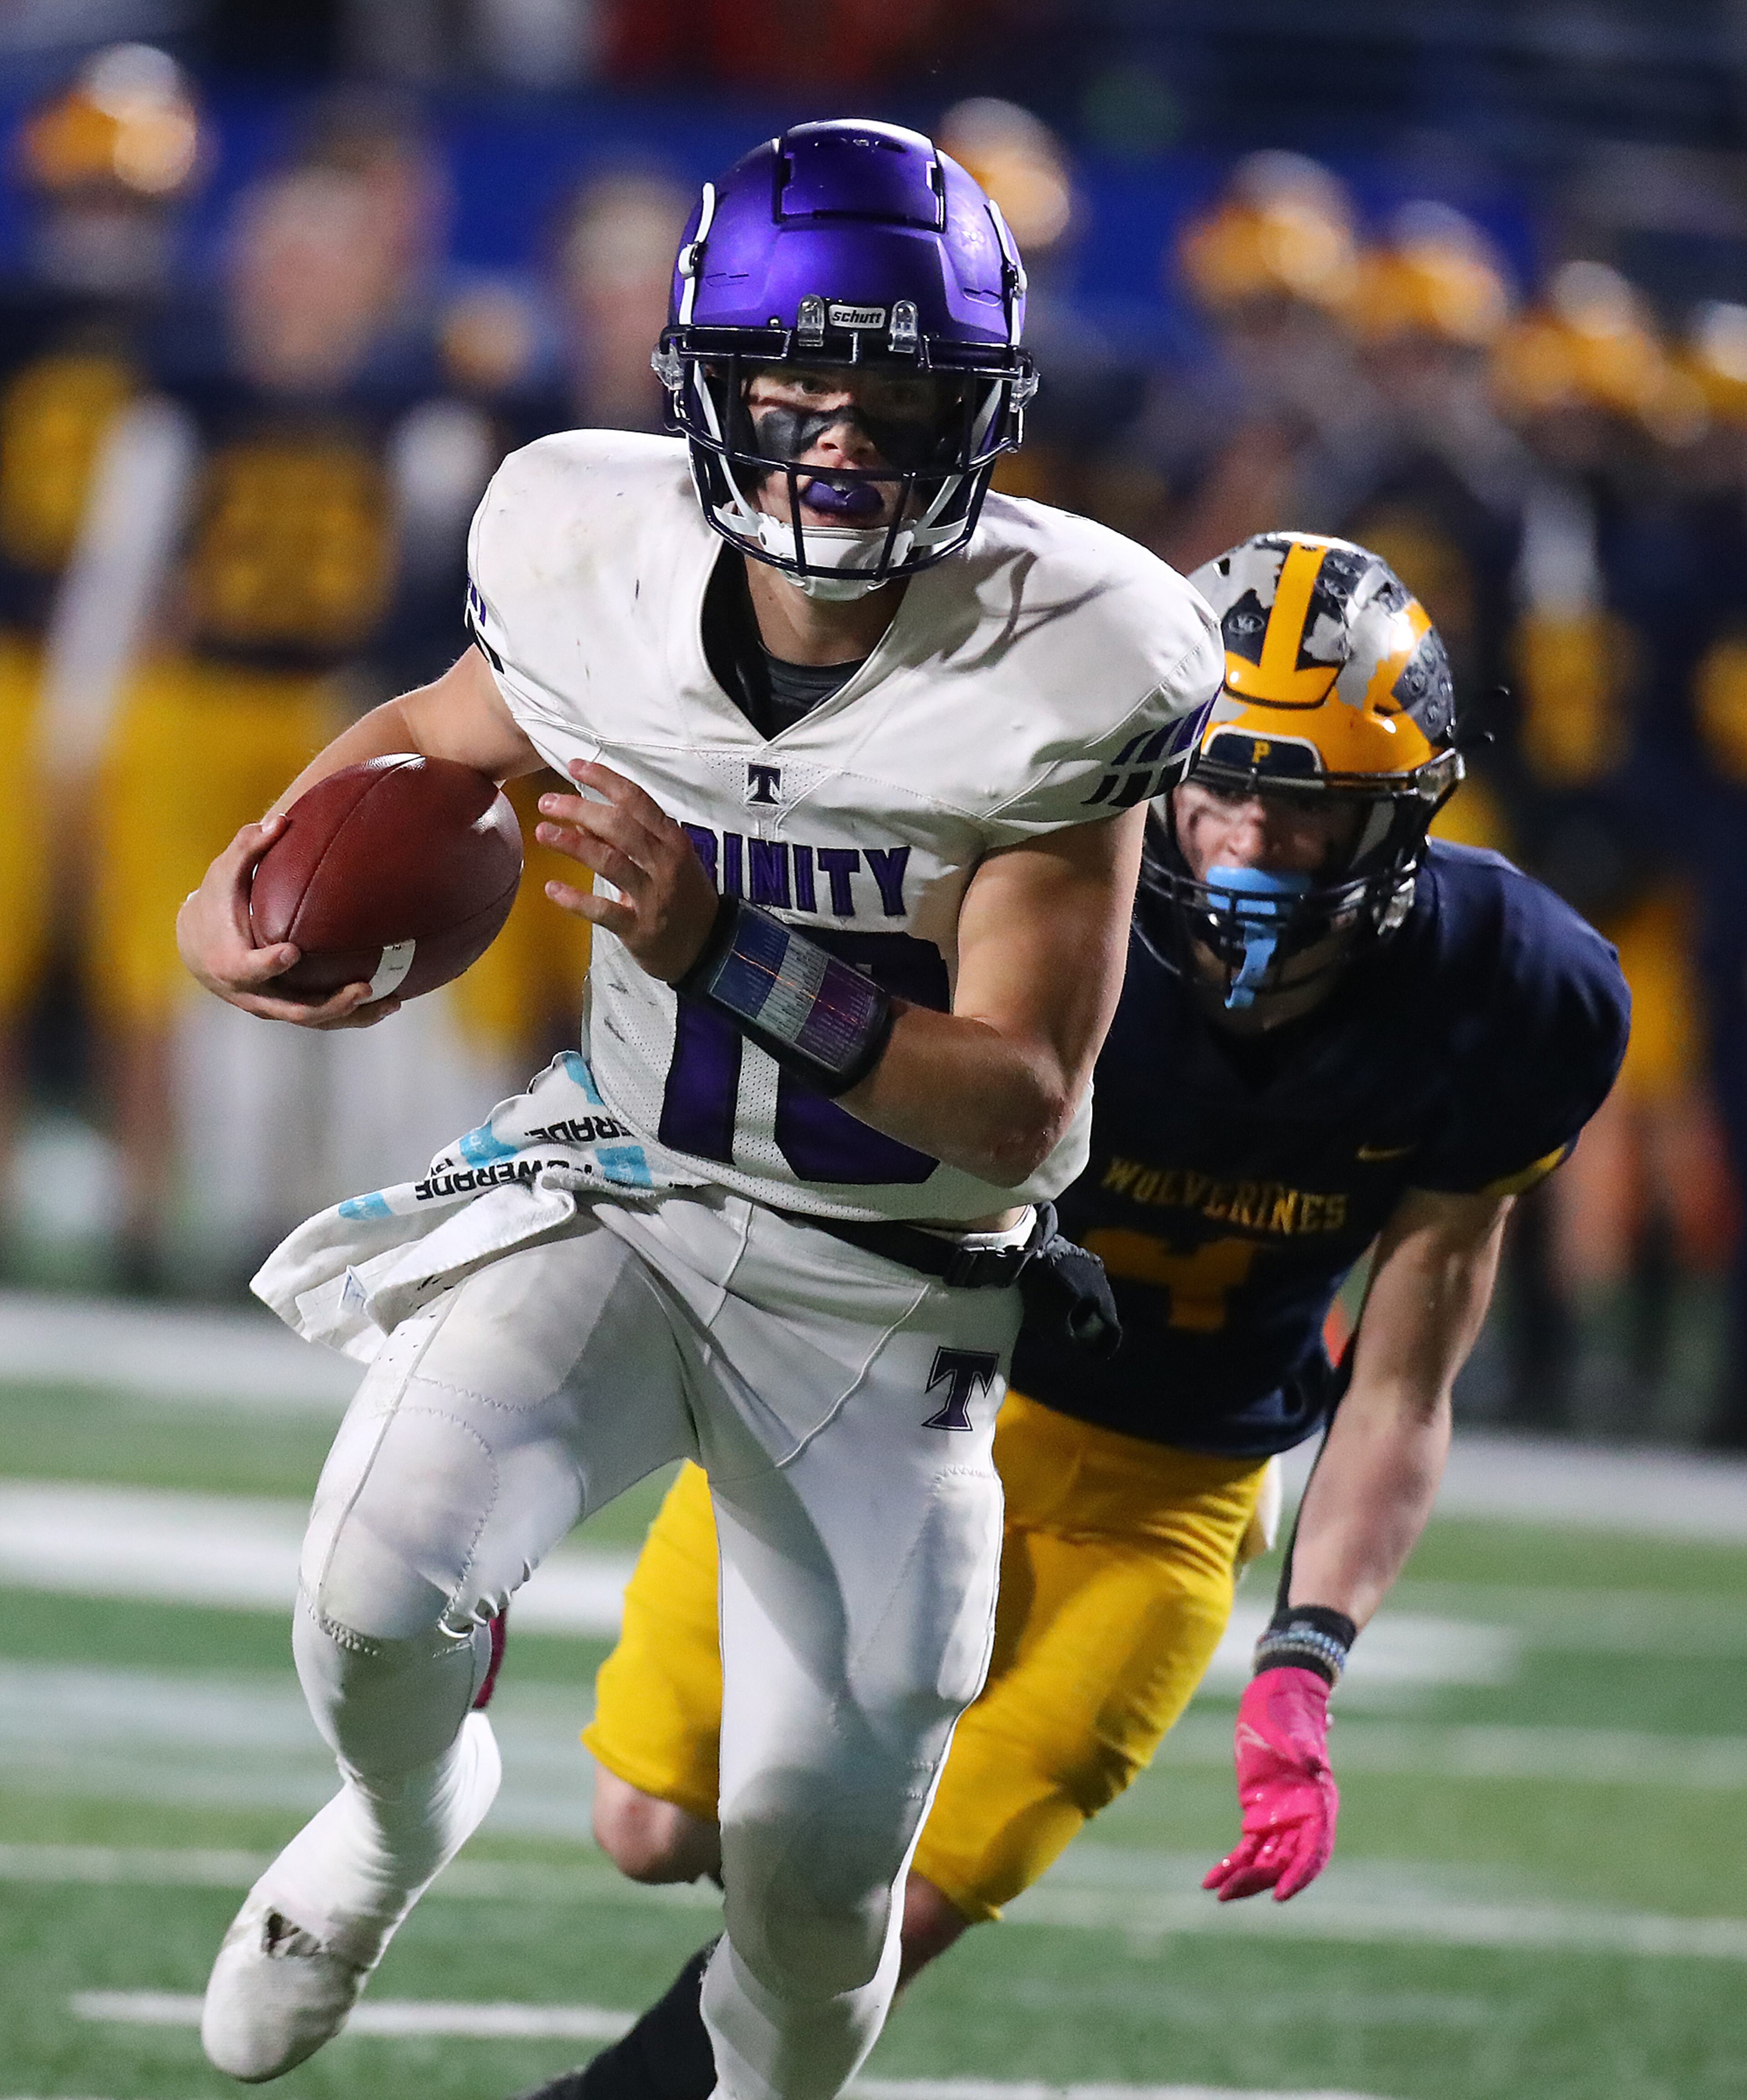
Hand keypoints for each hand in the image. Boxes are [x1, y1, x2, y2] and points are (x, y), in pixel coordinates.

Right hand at [175, 814, 402, 1030]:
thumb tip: (280, 819)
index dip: (269, 963)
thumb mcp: (224, 875)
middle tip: (365, 987)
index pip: (250, 968)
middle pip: (294, 1009)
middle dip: (331, 1003)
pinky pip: (321, 1019)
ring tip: (392, 1001)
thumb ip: (248, 848)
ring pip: (313, 1020)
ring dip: (353, 1015)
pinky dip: (352, 1016)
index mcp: (231, 964)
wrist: (198, 948)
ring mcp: (271, 1006)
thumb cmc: (215, 904)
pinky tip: (386, 1004)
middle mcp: (251, 994)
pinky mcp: (286, 1010)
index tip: (293, 951)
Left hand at [536, 760, 719, 982]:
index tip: (575, 766)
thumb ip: (627, 840)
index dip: (604, 780)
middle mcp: (664, 863)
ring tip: (542, 833)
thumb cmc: (684, 896)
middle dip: (580, 809)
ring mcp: (653, 896)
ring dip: (572, 845)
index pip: (637, 800)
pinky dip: (576, 900)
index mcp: (672, 841)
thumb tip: (582, 818)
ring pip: (609, 862)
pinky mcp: (639, 928)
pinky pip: (603, 911)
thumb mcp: (665, 860)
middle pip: (619, 826)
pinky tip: (552, 889)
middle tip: (547, 803)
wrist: (709, 947)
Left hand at [1202, 1667, 1338, 1902]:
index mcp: (1319, 1804)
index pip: (1313, 1850)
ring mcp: (1281, 1819)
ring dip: (1244, 1878)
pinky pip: (1247, 1849)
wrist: (1276, 1696)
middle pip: (1285, 1862)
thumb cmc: (1289, 1711)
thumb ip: (1306, 1750)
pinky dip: (1232, 1864)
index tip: (1281, 1896)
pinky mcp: (1258, 1815)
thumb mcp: (1296, 1729)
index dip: (1299, 1875)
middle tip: (1229, 1893)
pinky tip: (1211, 1880)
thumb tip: (1316, 1765)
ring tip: (1218, 1892)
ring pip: (1265, 1860)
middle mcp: (1303, 1818)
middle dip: (1261, 1880)